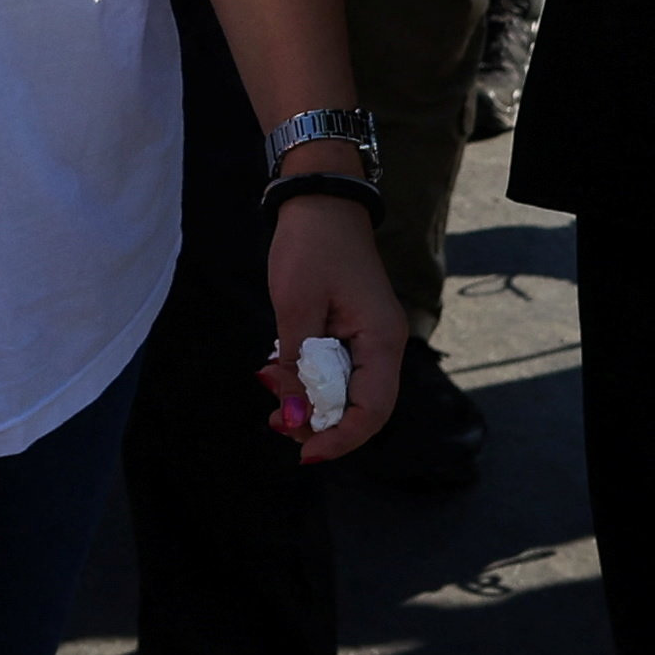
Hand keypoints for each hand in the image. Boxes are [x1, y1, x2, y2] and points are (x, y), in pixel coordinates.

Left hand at [258, 191, 408, 466]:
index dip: (340, 439)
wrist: (320, 200)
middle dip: (319, 423)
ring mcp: (370, 337)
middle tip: (275, 421)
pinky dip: (309, 377)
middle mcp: (383, 344)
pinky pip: (337, 369)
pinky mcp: (353, 330)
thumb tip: (294, 419)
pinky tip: (279, 369)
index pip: (371, 411)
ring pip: (347, 391)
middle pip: (361, 408)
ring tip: (271, 390)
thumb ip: (297, 369)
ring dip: (310, 401)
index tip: (303, 453)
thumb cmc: (310, 247)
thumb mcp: (295, 309)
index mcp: (380, 340)